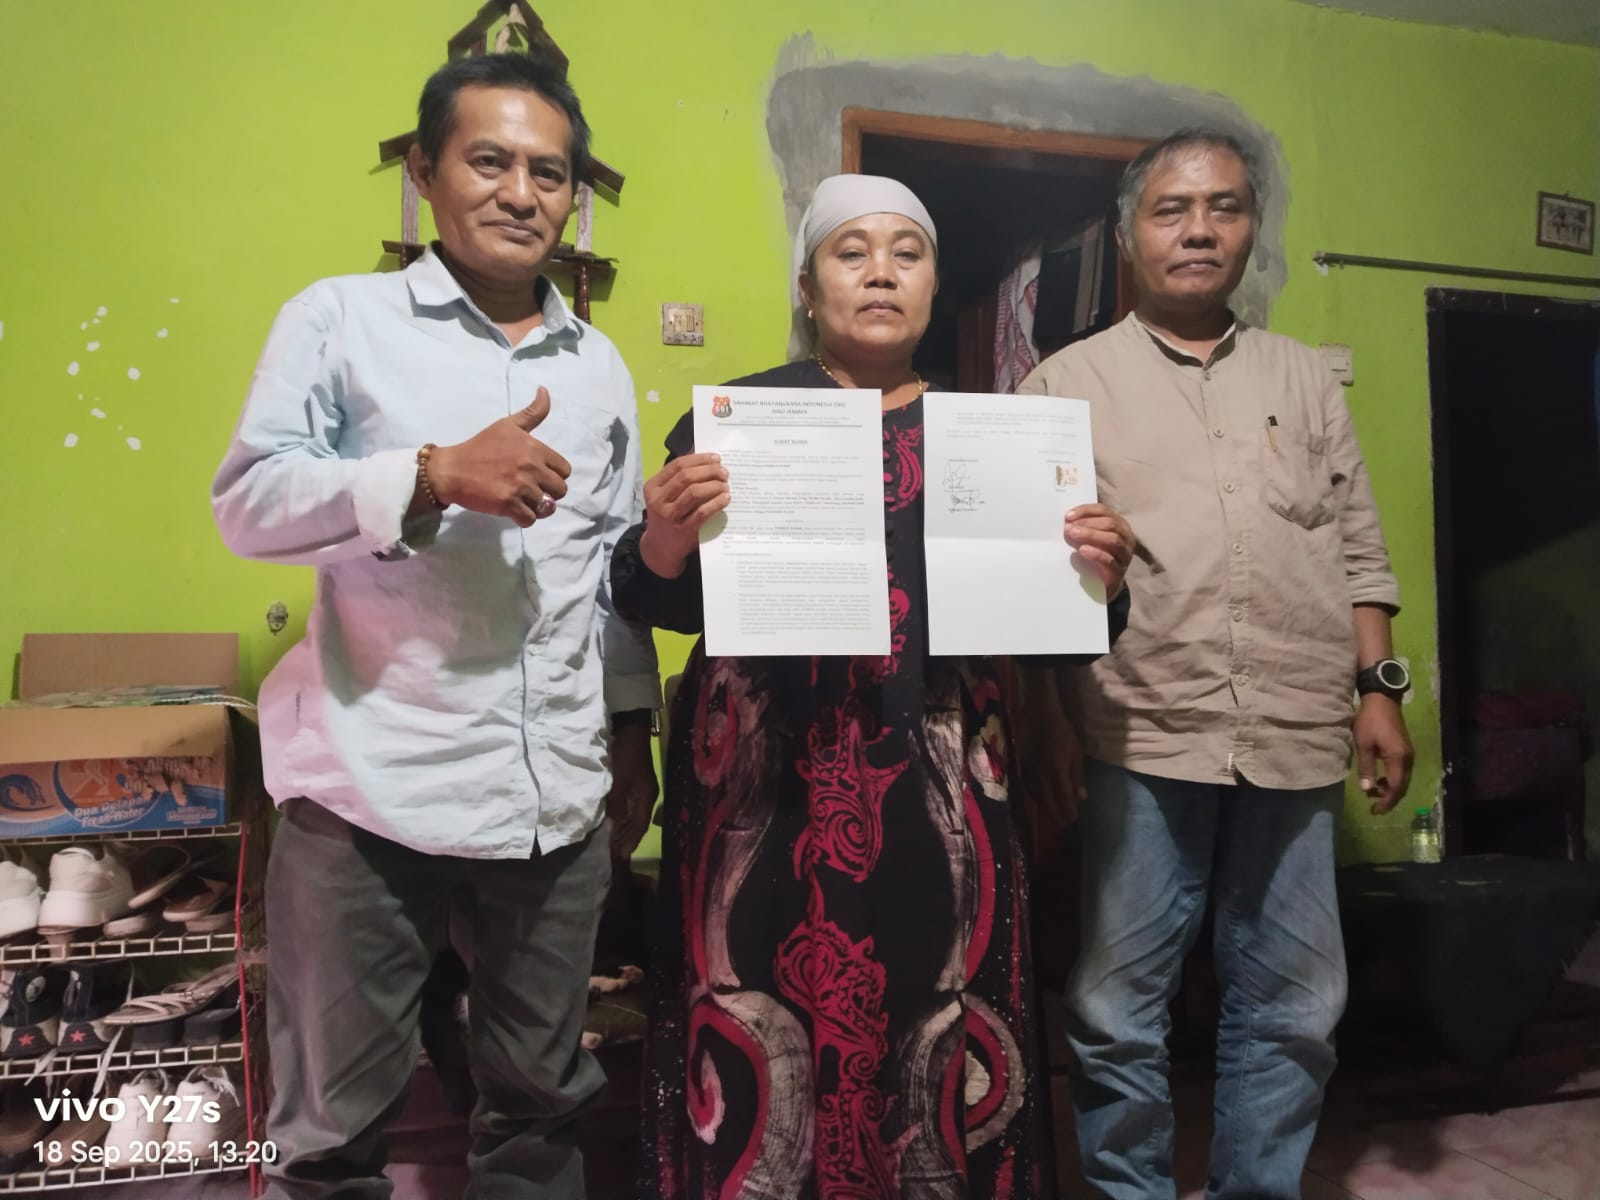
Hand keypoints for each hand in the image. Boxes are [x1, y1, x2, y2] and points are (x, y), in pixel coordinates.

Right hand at [428, 387, 571, 526]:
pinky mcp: (508, 504)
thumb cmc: (480, 447)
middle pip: (561, 490)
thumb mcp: (507, 425)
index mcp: (534, 448)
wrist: (451, 469)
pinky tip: (514, 511)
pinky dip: (524, 519)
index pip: (564, 469)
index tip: (539, 475)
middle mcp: (531, 466)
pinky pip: (530, 519)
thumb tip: (545, 390)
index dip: (554, 475)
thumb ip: (532, 413)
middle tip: (531, 490)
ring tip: (523, 502)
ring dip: (537, 507)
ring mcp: (520, 486)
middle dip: (549, 493)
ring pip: (547, 507)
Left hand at [605, 725, 658, 858]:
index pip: (639, 826)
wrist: (631, 731)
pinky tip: (615, 821)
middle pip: (639, 823)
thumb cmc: (625, 757)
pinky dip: (624, 817)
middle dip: (628, 838)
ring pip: (634, 815)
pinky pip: (630, 807)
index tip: (620, 855)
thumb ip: (616, 805)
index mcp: (646, 798)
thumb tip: (613, 826)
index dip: (630, 841)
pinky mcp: (636, 784)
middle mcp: (647, 797)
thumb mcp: (618, 782)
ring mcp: (643, 790)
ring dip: (625, 828)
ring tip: (614, 842)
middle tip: (616, 853)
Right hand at [639, 453, 729, 578]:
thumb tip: (704, 458)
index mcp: (653, 486)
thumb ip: (678, 479)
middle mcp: (658, 500)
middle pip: (686, 477)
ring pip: (694, 492)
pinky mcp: (683, 530)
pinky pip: (702, 512)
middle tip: (724, 472)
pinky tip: (725, 498)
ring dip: (714, 485)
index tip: (716, 458)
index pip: (677, 465)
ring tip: (725, 484)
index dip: (699, 459)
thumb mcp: (664, 496)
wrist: (660, 548)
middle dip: (709, 471)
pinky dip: (716, 503)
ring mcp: (669, 516)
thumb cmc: (667, 516)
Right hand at [1021, 704, 1085, 826]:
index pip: (1063, 797)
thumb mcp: (1077, 754)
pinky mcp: (1025, 766)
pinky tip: (1038, 799)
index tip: (1073, 819)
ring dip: (1045, 807)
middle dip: (1056, 814)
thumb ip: (1078, 776)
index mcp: (1057, 772)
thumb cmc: (1064, 734)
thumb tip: (1081, 797)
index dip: (1068, 810)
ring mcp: (1032, 771)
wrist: (1042, 718)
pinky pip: (1029, 786)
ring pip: (1037, 795)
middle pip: (1048, 800)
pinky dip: (1034, 796)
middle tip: (1063, 824)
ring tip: (1051, 816)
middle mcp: (1043, 775)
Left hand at [1064, 504, 1135, 598]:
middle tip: (1068, 528)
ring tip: (1074, 535)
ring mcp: (1125, 555)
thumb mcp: (1092, 538)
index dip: (1086, 511)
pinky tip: (1083, 550)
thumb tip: (1067, 521)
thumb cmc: (1097, 556)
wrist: (1105, 584)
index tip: (1068, 516)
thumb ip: (1084, 527)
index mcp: (1120, 525)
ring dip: (1091, 535)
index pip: (1104, 511)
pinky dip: (1096, 553)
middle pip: (1110, 524)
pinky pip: (1110, 560)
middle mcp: (1126, 537)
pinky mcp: (1119, 571)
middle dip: (1087, 523)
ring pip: (1113, 540)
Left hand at [1354, 695, 1413, 813]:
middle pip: (1402, 786)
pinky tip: (1379, 779)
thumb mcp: (1364, 744)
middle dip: (1389, 798)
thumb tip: (1367, 789)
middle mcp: (1408, 759)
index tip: (1374, 811)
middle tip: (1374, 807)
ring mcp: (1408, 754)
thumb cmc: (1370, 721)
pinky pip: (1401, 771)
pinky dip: (1391, 779)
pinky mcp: (1405, 749)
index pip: (1395, 788)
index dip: (1386, 801)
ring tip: (1373, 793)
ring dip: (1389, 789)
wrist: (1382, 700)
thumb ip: (1366, 768)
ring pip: (1402, 779)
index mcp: (1398, 759)